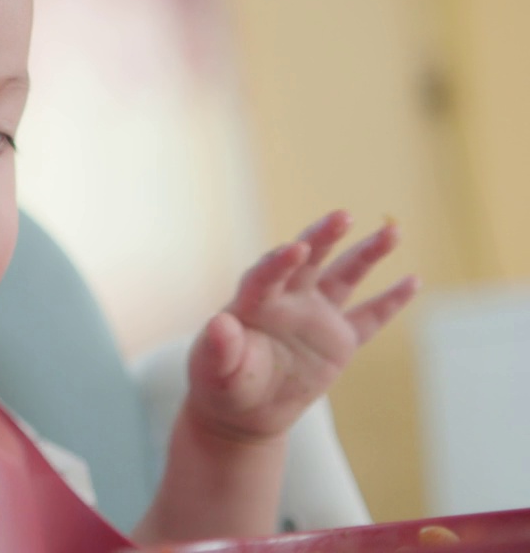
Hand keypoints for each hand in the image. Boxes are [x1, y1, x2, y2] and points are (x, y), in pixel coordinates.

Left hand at [185, 210, 417, 442]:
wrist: (244, 410)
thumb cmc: (221, 384)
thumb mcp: (214, 370)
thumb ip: (219, 348)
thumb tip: (219, 324)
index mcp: (252, 302)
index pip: (266, 274)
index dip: (279, 262)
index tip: (297, 249)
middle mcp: (286, 299)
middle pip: (308, 260)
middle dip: (323, 236)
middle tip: (342, 216)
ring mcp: (315, 315)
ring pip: (344, 277)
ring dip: (366, 254)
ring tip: (392, 231)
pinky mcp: (339, 339)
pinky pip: (369, 317)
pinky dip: (390, 302)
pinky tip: (412, 280)